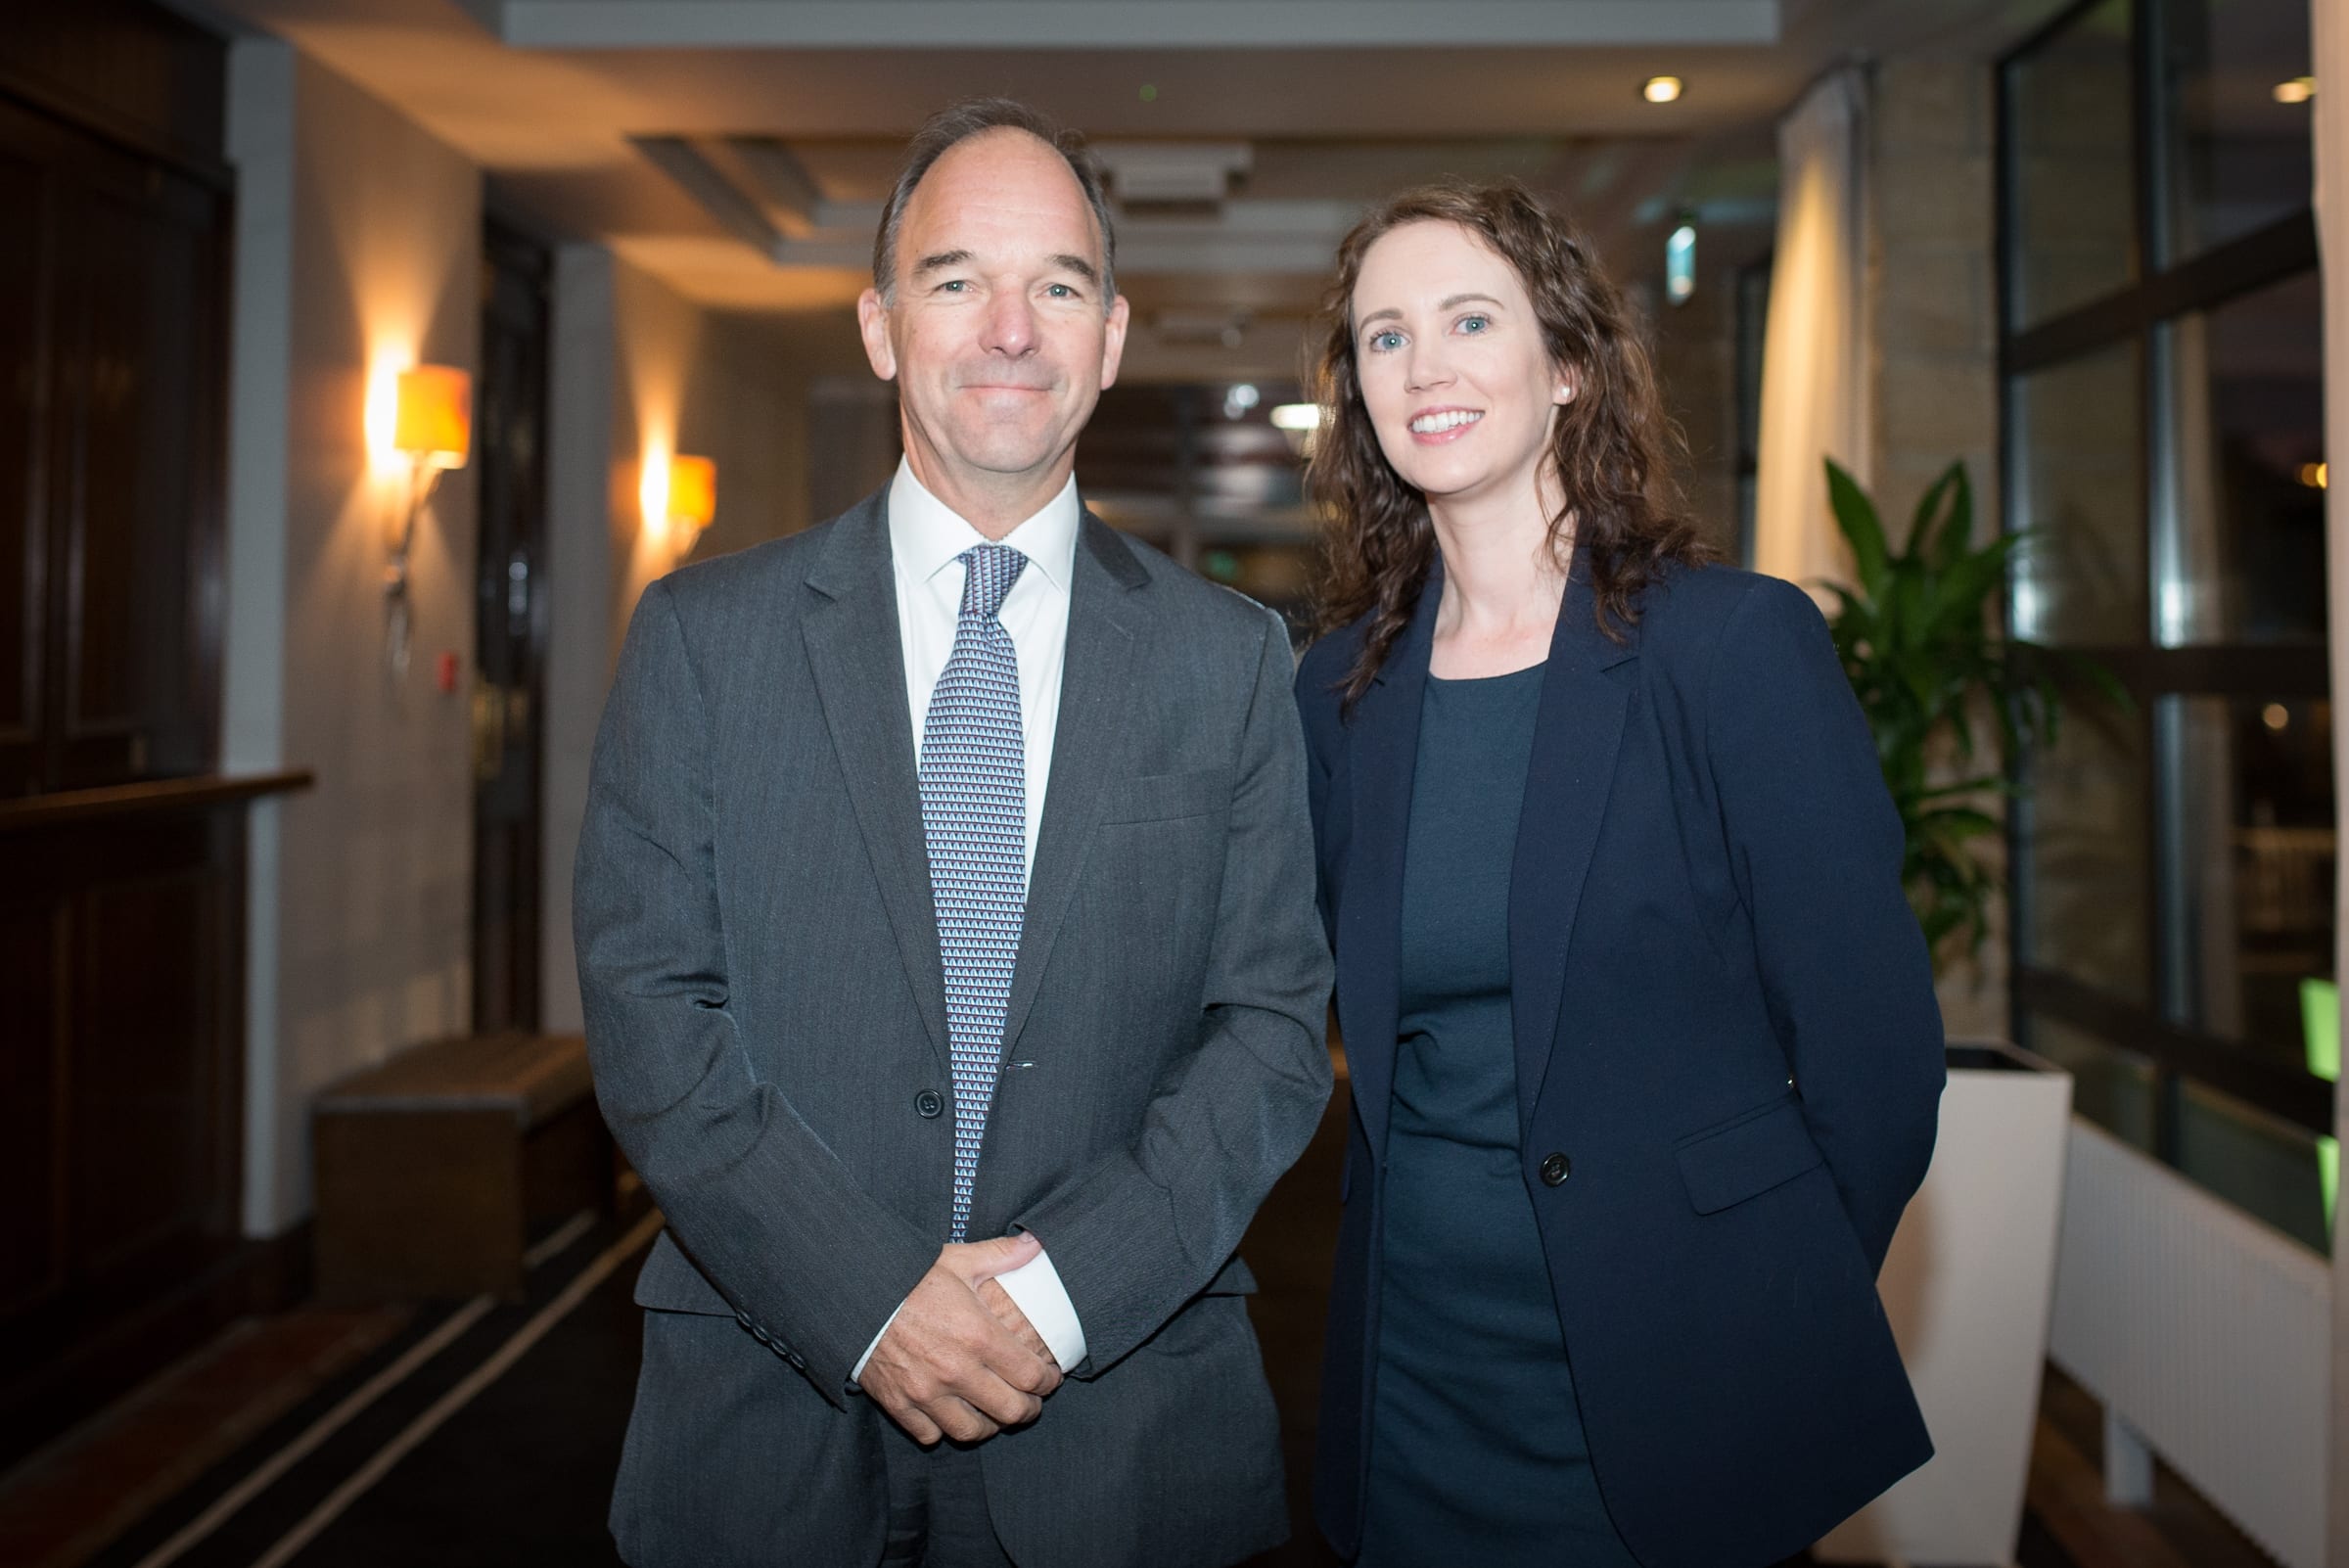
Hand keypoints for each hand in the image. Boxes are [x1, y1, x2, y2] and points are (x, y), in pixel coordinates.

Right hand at [859, 1234, 1063, 1444]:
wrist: (853, 1292)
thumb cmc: (908, 1276)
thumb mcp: (958, 1259)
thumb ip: (1002, 1254)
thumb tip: (1036, 1243)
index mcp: (978, 1335)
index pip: (1032, 1376)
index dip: (1049, 1382)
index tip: (1051, 1377)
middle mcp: (956, 1370)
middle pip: (1011, 1411)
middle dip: (1028, 1409)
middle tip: (1031, 1400)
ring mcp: (926, 1392)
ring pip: (972, 1432)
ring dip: (989, 1425)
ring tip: (994, 1412)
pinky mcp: (899, 1404)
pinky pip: (930, 1434)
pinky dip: (943, 1429)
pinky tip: (950, 1413)